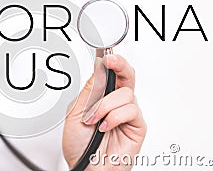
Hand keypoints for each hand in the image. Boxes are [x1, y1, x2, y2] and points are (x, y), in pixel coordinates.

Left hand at [63, 54, 145, 170]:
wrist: (87, 168)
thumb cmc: (79, 146)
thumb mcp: (75, 113)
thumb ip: (89, 91)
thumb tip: (99, 68)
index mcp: (101, 97)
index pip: (109, 73)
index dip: (110, 61)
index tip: (105, 52)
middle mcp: (116, 103)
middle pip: (127, 75)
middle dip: (120, 65)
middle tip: (111, 62)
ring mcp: (127, 113)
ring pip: (125, 93)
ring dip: (105, 105)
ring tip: (94, 119)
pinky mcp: (137, 125)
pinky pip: (130, 110)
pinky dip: (114, 117)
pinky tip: (105, 126)